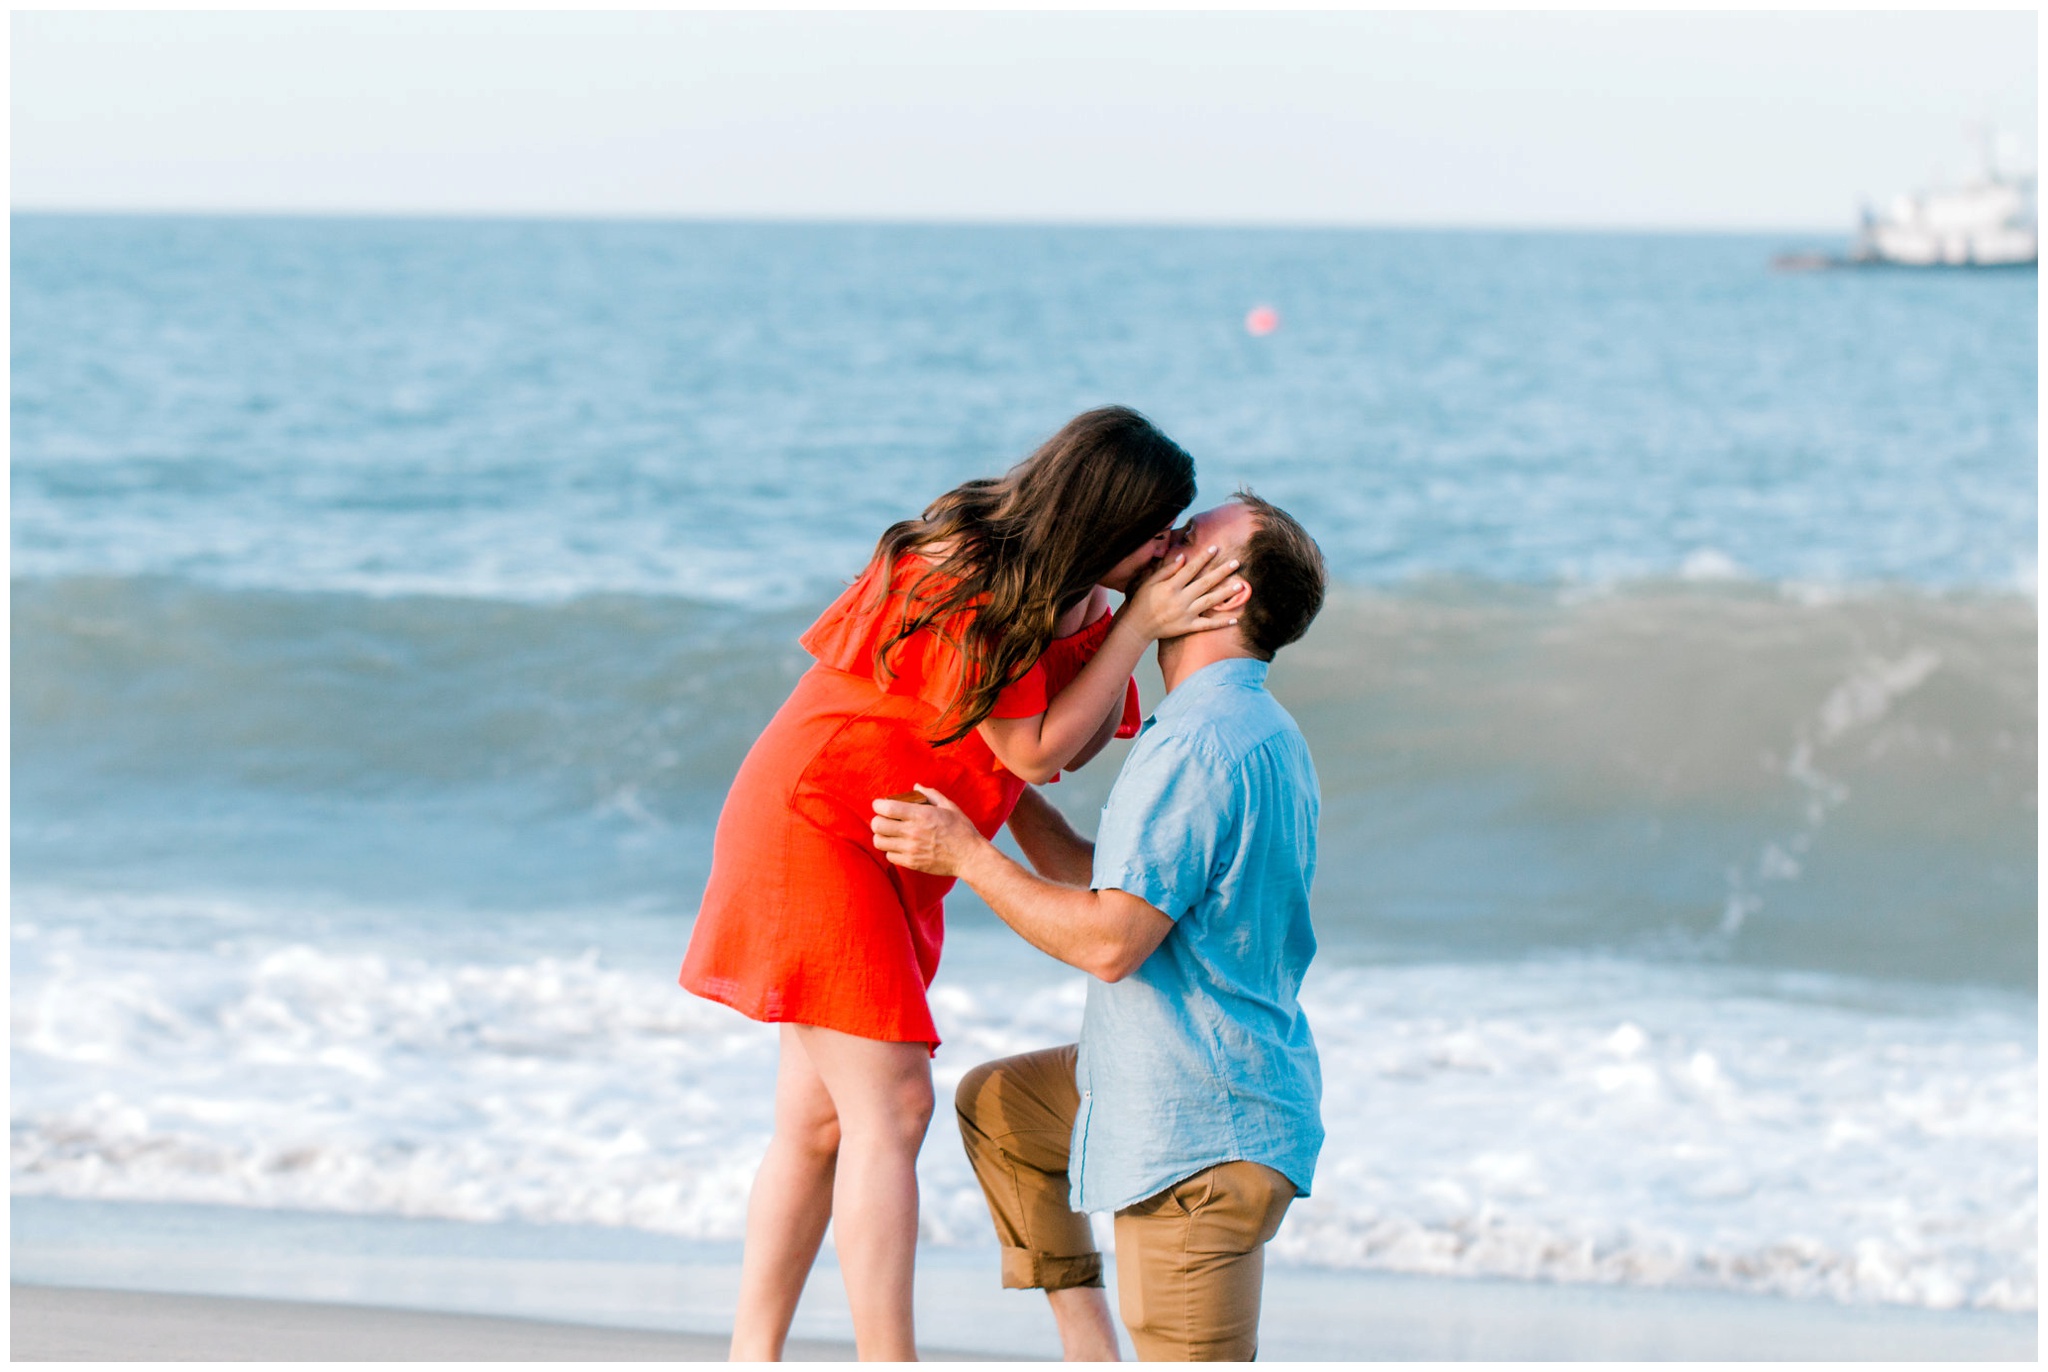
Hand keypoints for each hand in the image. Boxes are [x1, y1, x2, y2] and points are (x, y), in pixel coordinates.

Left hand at [871, 786, 984, 876]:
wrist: (969, 857)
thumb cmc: (961, 830)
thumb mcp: (949, 807)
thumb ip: (930, 794)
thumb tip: (916, 786)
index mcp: (921, 815)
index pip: (887, 808)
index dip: (878, 805)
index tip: (880, 804)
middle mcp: (912, 832)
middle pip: (877, 825)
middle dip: (877, 820)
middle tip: (883, 819)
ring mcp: (911, 849)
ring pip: (879, 842)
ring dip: (881, 836)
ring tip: (889, 833)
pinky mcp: (912, 863)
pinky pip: (889, 856)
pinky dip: (890, 850)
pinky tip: (899, 846)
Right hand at [1117, 544, 1248, 642]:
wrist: (1137, 627)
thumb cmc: (1142, 602)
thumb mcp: (1150, 582)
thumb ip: (1167, 570)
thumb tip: (1184, 557)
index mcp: (1171, 586)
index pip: (1191, 568)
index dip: (1204, 558)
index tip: (1215, 548)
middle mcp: (1180, 599)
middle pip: (1205, 583)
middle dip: (1221, 572)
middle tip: (1236, 563)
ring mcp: (1185, 614)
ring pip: (1210, 602)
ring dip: (1226, 593)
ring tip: (1240, 586)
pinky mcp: (1188, 627)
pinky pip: (1207, 625)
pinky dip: (1221, 623)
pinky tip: (1235, 619)